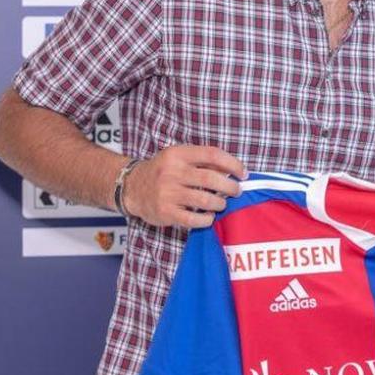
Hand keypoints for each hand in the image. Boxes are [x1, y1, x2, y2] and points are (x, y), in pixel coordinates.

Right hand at [122, 145, 246, 228]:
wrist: (131, 187)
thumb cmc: (163, 171)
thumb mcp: (178, 157)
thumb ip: (202, 161)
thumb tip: (233, 170)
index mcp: (178, 154)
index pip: (212, 154)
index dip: (233, 164)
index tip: (243, 173)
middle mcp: (171, 172)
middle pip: (211, 179)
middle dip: (230, 186)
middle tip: (236, 191)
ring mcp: (167, 193)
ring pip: (205, 200)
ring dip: (220, 203)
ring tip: (222, 203)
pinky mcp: (165, 212)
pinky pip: (193, 219)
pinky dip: (206, 219)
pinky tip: (209, 217)